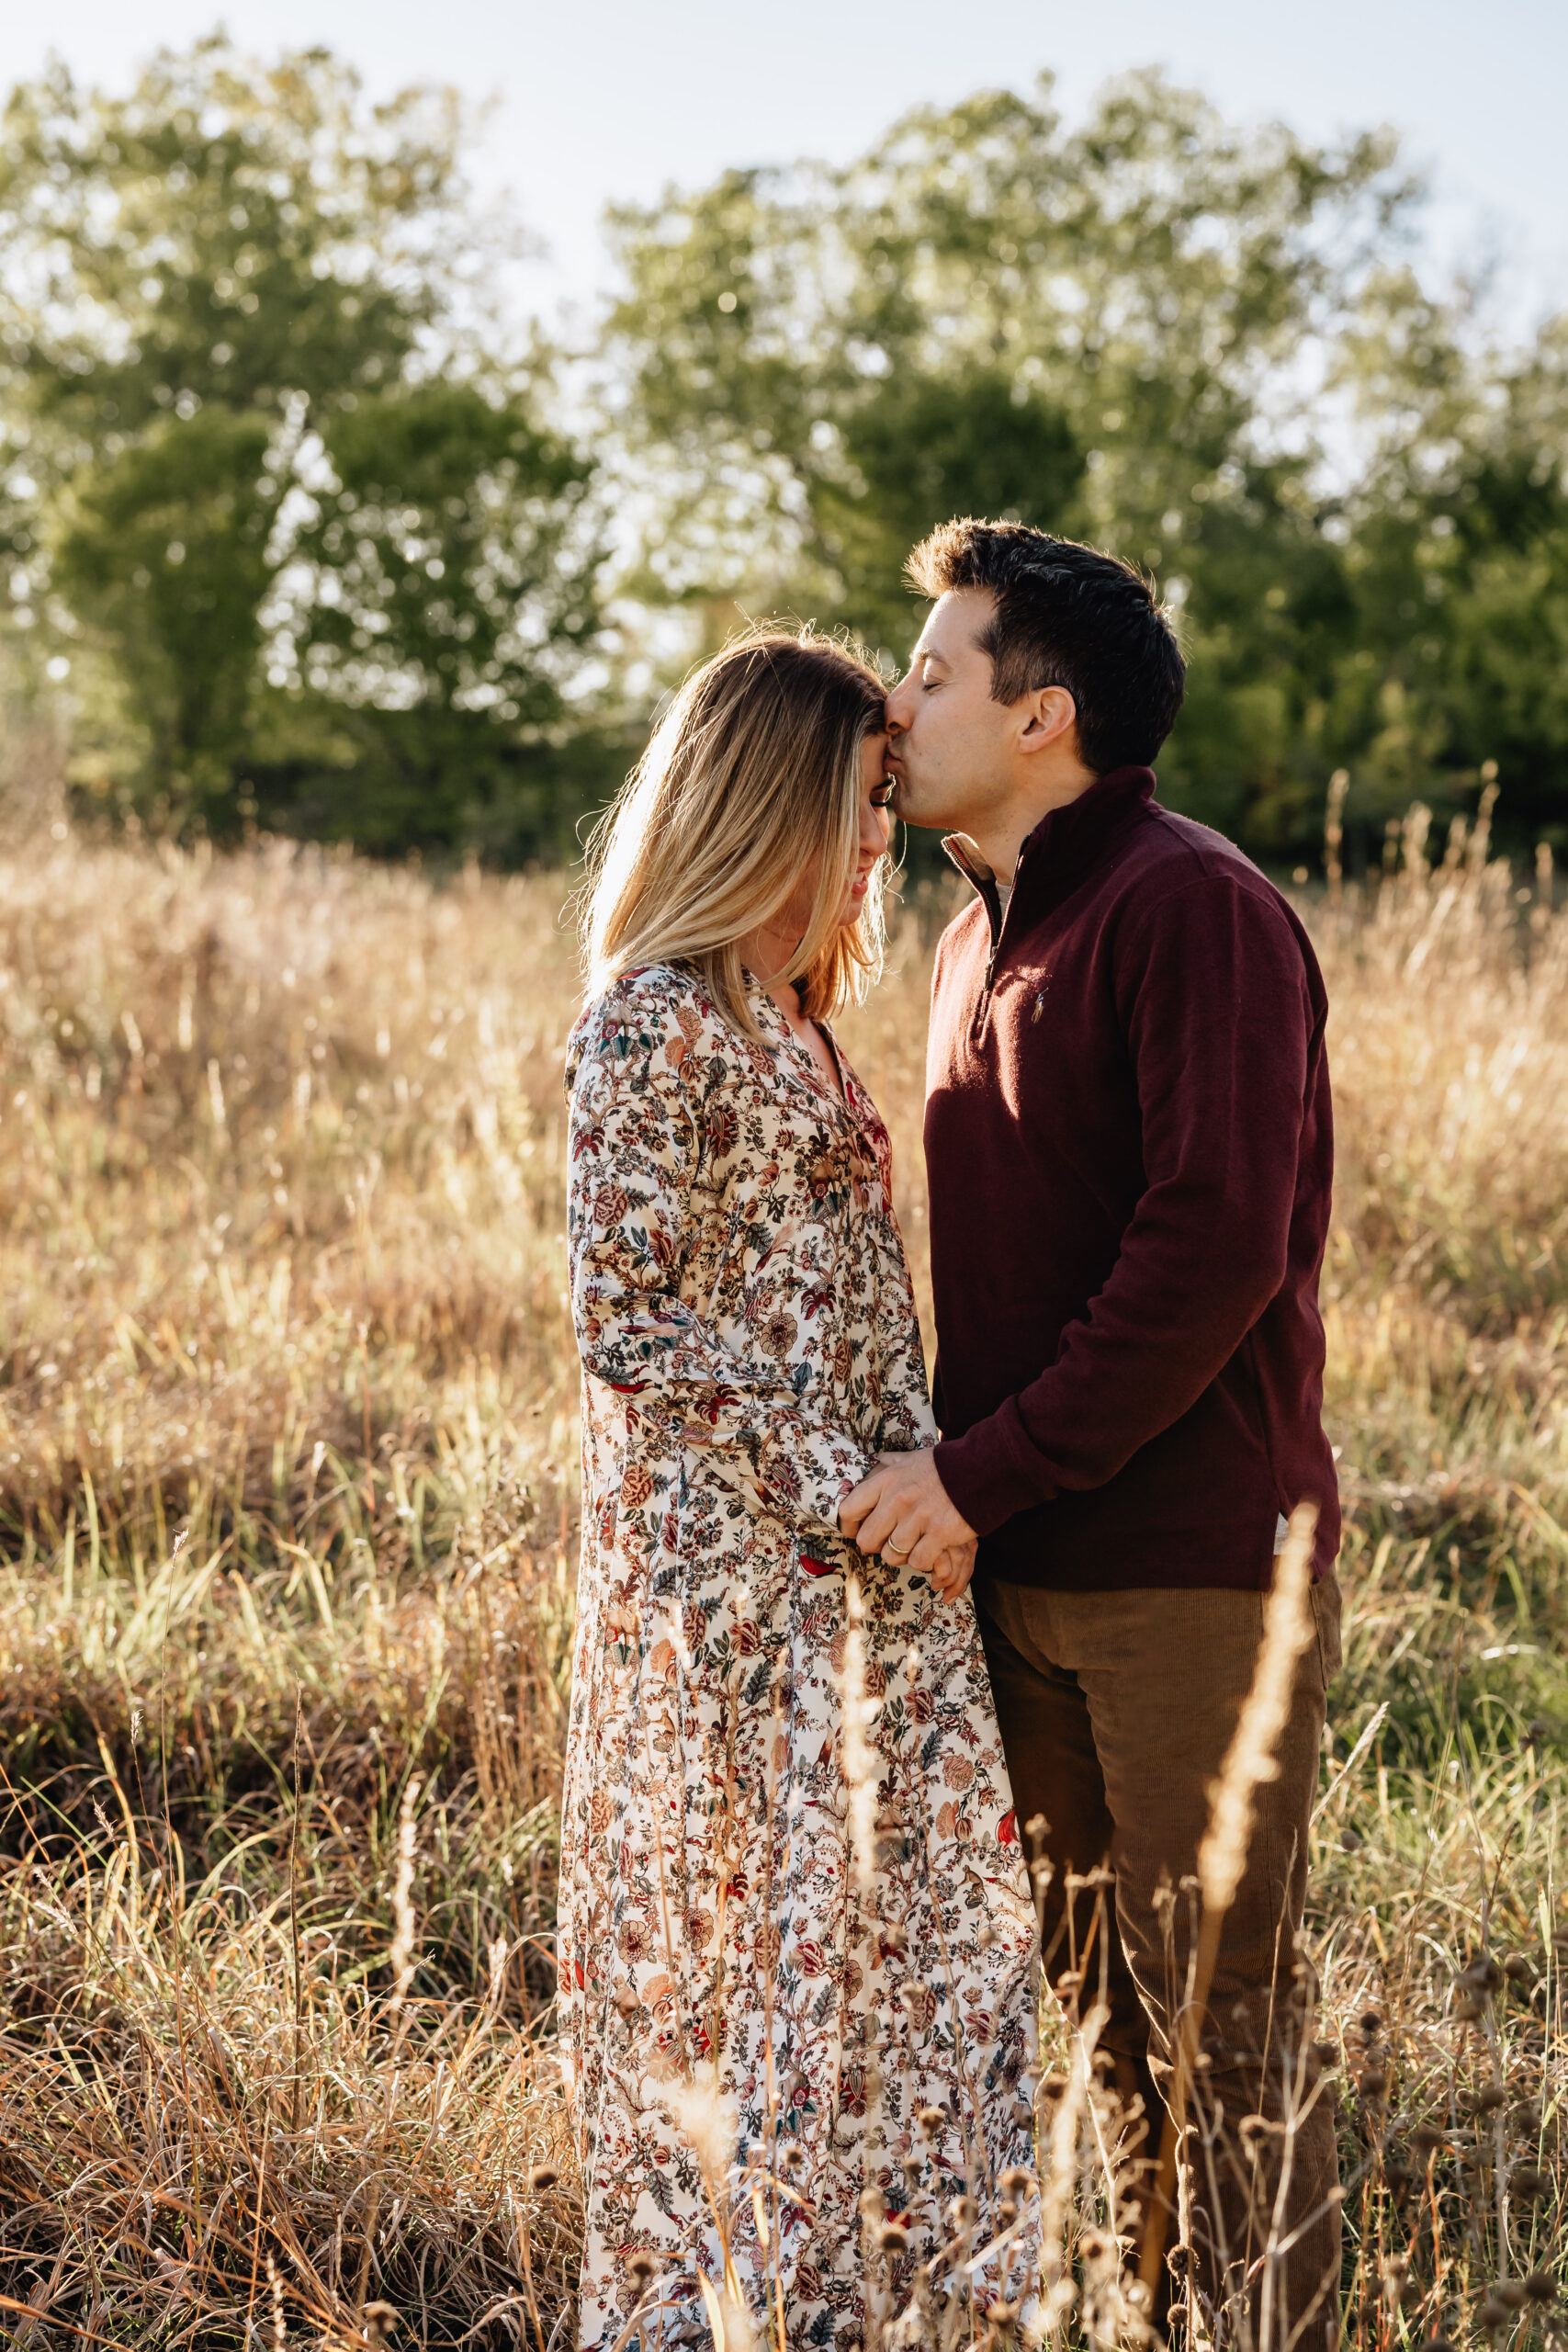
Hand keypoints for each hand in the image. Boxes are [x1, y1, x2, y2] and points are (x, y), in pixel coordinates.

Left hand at [839, 1447, 977, 1599]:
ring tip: (915, 1543)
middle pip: (867, 1541)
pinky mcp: (940, 1534)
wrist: (983, 1469)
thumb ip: (886, 1466)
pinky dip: (924, 1561)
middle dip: (877, 1545)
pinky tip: (931, 1550)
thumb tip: (869, 1469)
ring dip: (903, 1555)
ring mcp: (919, 1518)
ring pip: (892, 1556)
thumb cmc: (943, 1467)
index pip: (848, 1510)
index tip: (857, 1531)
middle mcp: (898, 1499)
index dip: (850, 1527)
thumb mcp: (909, 1459)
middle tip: (890, 1541)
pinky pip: (918, 1562)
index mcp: (886, 1480)